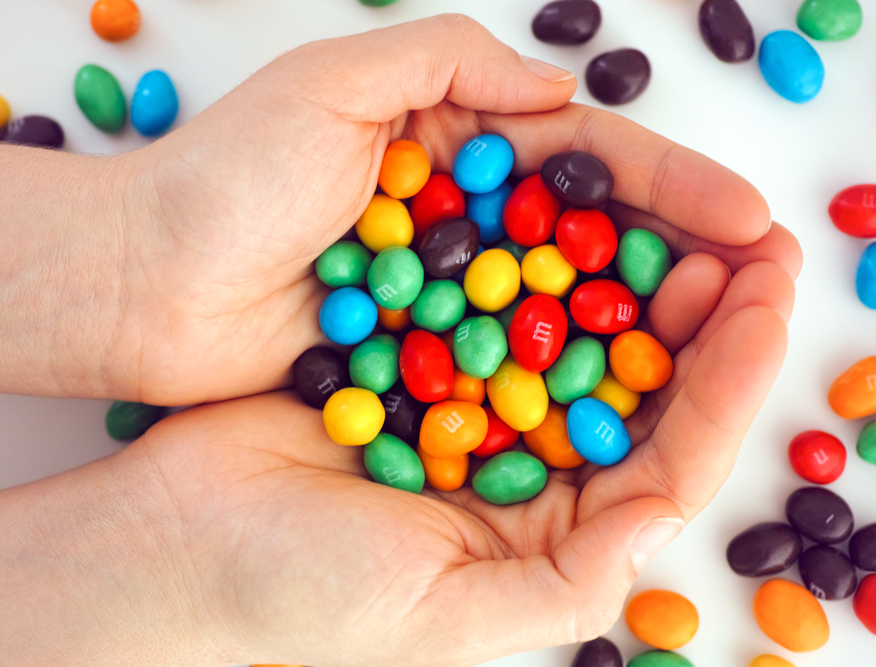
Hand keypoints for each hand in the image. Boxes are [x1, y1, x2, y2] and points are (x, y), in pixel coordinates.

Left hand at [111, 14, 799, 405]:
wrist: (142, 285)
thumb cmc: (226, 178)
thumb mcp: (334, 84)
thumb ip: (446, 65)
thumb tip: (557, 92)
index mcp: (445, 142)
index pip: (580, 158)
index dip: (667, 184)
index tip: (741, 220)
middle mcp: (454, 217)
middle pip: (587, 234)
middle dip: (675, 254)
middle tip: (757, 283)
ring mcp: (439, 292)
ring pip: (556, 303)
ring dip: (635, 319)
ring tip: (715, 340)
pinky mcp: (411, 355)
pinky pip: (500, 362)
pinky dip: (558, 374)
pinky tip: (619, 392)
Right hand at [127, 245, 792, 665]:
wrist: (174, 542)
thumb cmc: (296, 598)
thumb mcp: (443, 618)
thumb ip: (564, 583)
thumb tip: (661, 518)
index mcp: (543, 541)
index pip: (664, 464)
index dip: (724, 386)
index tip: (763, 309)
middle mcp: (519, 478)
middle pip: (634, 394)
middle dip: (697, 324)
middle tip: (741, 245)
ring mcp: (468, 415)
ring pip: (572, 344)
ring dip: (628, 285)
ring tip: (676, 226)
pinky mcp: (415, 367)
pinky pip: (492, 311)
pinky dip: (536, 270)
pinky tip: (569, 225)